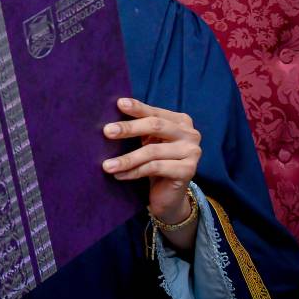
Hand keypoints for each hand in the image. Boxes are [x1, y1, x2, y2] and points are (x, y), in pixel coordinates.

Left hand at [102, 98, 201, 239]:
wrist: (169, 195)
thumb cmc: (155, 162)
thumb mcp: (148, 141)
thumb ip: (139, 127)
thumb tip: (111, 119)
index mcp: (180, 121)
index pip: (155, 112)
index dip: (137, 108)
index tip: (119, 103)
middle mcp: (190, 134)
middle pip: (155, 126)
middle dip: (129, 128)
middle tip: (107, 131)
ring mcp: (192, 152)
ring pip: (152, 151)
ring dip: (126, 158)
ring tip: (107, 165)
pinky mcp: (188, 170)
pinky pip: (155, 168)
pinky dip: (134, 171)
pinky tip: (119, 175)